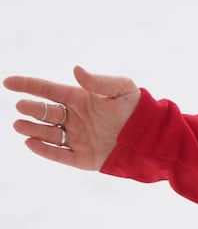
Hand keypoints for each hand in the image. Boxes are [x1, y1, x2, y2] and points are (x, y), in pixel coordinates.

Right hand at [7, 66, 141, 171]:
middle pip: (45, 112)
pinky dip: (44, 150)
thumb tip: (75, 70)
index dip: (28, 85)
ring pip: (48, 133)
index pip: (48, 90)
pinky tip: (30, 143)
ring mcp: (77, 138)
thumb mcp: (122, 89)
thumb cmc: (138, 109)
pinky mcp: (83, 158)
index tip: (8, 83)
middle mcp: (74, 118)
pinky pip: (59, 155)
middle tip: (23, 107)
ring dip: (32, 129)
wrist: (152, 138)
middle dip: (32, 109)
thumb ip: (99, 81)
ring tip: (21, 125)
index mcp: (80, 99)